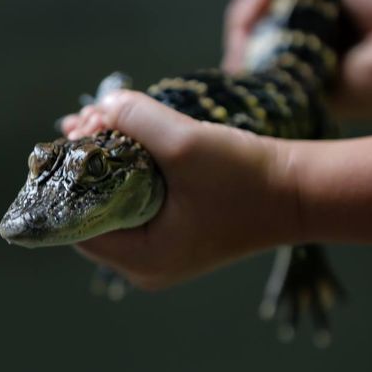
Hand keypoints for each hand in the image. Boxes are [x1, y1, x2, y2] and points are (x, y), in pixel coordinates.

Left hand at [62, 91, 299, 289]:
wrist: (301, 192)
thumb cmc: (247, 177)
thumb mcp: (186, 143)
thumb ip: (137, 120)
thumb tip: (102, 105)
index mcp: (140, 260)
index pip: (76, 223)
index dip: (70, 177)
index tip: (75, 135)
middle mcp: (144, 266)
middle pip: (93, 213)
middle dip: (88, 165)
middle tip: (89, 120)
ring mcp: (161, 253)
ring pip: (115, 204)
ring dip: (109, 163)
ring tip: (106, 120)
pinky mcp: (175, 236)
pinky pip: (137, 204)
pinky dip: (131, 172)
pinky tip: (128, 138)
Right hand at [223, 0, 371, 117]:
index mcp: (310, 4)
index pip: (259, 0)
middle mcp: (301, 37)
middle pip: (248, 31)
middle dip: (244, 20)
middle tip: (256, 14)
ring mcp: (301, 70)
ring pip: (250, 61)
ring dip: (243, 48)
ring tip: (253, 41)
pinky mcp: (306, 98)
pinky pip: (267, 90)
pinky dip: (256, 77)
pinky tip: (258, 65)